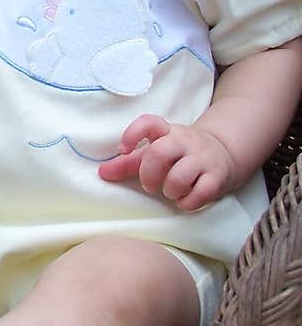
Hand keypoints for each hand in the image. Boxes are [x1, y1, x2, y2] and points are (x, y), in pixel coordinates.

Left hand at [98, 114, 236, 211]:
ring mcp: (203, 158)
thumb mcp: (156, 152)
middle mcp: (184, 141)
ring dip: (169, 191)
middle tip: (149, 185)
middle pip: (159, 152)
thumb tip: (101, 173)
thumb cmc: (180, 154)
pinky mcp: (217, 176)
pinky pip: (201, 193)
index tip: (123, 149)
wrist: (224, 152)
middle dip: (148, 174)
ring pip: (180, 175)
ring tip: (170, 192)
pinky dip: (188, 202)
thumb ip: (129, 163)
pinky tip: (185, 200)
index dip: (132, 134)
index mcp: (166, 132)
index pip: (149, 122)